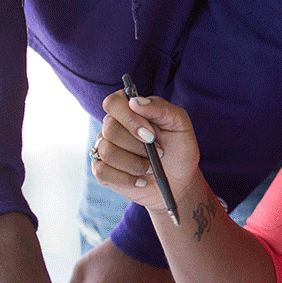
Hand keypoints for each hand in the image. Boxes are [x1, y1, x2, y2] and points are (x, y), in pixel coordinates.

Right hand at [93, 90, 201, 212]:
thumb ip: (160, 108)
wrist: (179, 181)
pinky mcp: (101, 170)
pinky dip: (126, 178)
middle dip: (138, 145)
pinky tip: (140, 179)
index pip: (113, 102)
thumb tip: (135, 101)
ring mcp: (104, 148)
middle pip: (110, 129)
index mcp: (130, 111)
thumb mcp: (179, 124)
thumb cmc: (180, 149)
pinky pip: (102, 171)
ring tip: (151, 166)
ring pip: (107, 151)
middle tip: (158, 152)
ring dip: (135, 163)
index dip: (129, 118)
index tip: (150, 134)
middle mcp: (113, 127)